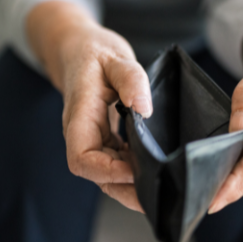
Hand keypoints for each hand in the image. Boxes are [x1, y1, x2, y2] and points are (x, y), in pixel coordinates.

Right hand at [26, 1, 150, 211]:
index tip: (136, 168)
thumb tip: (144, 107)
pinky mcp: (104, 139)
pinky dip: (135, 169)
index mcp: (79, 117)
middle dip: (126, 188)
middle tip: (161, 191)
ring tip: (164, 183)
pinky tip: (156, 165)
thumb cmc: (93, 53)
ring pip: (108, 174)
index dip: (107, 171)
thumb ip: (130, 78)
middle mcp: (82, 134)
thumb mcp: (114, 57)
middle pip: (97, 175)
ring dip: (132, 183)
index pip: (82, 159)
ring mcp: (93, 139)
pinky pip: (116, 162)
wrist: (78, 50)